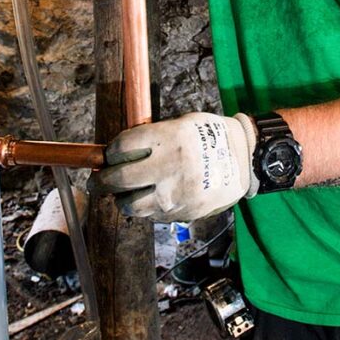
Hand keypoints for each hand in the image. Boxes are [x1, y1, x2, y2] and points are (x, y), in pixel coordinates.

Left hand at [88, 112, 257, 222]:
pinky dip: (143, 208)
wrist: (244, 159)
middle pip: (118, 179)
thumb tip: (113, 155)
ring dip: (121, 199)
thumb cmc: (207, 136)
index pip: (121, 148)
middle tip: (96, 181)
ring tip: (123, 192)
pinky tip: (148, 198)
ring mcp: (175, 194)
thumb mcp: (180, 124)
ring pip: (130, 205)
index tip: (108, 155)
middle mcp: (169, 167)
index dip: (109, 152)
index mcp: (168, 138)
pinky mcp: (182, 213)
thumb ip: (150, 137)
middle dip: (100, 181)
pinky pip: (150, 216)